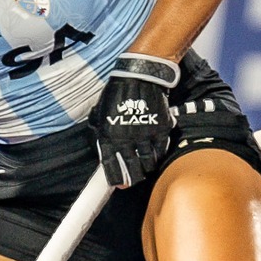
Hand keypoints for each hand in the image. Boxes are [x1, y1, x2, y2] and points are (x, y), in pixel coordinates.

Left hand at [91, 54, 177, 187]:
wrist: (140, 76)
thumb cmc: (117, 91)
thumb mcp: (101, 110)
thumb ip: (99, 130)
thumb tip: (100, 146)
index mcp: (108, 135)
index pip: (110, 165)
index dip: (115, 178)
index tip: (118, 185)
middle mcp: (126, 139)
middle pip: (131, 167)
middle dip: (133, 178)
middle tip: (134, 181)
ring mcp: (144, 135)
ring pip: (148, 161)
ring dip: (147, 168)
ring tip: (147, 169)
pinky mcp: (160, 129)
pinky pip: (161, 149)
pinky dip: (159, 155)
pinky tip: (157, 156)